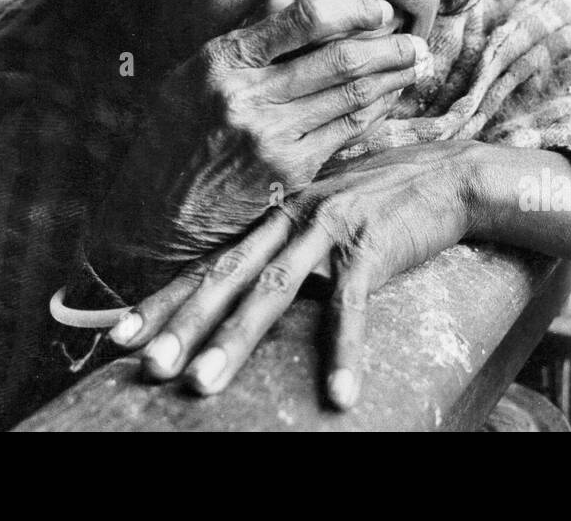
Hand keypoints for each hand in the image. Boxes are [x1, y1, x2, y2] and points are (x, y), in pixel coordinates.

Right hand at [93, 0, 429, 274]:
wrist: (157, 215)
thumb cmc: (175, 136)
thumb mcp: (194, 74)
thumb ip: (247, 32)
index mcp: (221, 60)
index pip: (301, 19)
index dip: (351, 10)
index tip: (379, 9)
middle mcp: (246, 96)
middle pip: (338, 59)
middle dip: (387, 47)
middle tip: (416, 40)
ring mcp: (270, 137)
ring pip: (350, 96)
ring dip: (391, 78)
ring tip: (416, 65)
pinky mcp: (288, 172)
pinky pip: (345, 132)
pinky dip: (372, 112)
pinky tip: (388, 100)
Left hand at [105, 141, 481, 408]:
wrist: (450, 176)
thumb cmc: (384, 203)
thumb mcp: (323, 221)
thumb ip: (286, 251)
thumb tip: (248, 294)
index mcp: (273, 217)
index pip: (208, 264)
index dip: (164, 300)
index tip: (120, 336)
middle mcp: (289, 218)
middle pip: (225, 277)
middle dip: (182, 325)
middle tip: (147, 367)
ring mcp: (327, 228)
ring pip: (270, 291)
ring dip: (234, 342)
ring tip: (203, 386)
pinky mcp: (370, 245)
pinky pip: (351, 307)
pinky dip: (343, 352)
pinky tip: (338, 395)